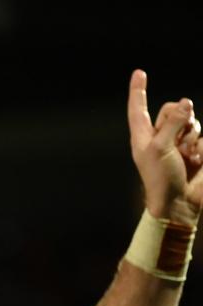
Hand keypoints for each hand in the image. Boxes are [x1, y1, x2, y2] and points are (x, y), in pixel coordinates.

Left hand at [127, 69, 202, 224]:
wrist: (179, 203)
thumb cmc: (161, 179)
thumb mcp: (161, 148)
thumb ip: (172, 122)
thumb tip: (185, 102)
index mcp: (142, 137)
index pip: (139, 108)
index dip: (139, 91)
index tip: (139, 72)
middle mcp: (159, 136)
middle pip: (173, 109)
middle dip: (179, 119)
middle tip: (178, 141)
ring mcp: (179, 142)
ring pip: (191, 120)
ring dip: (191, 136)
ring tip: (186, 156)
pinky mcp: (196, 149)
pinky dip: (200, 147)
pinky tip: (196, 162)